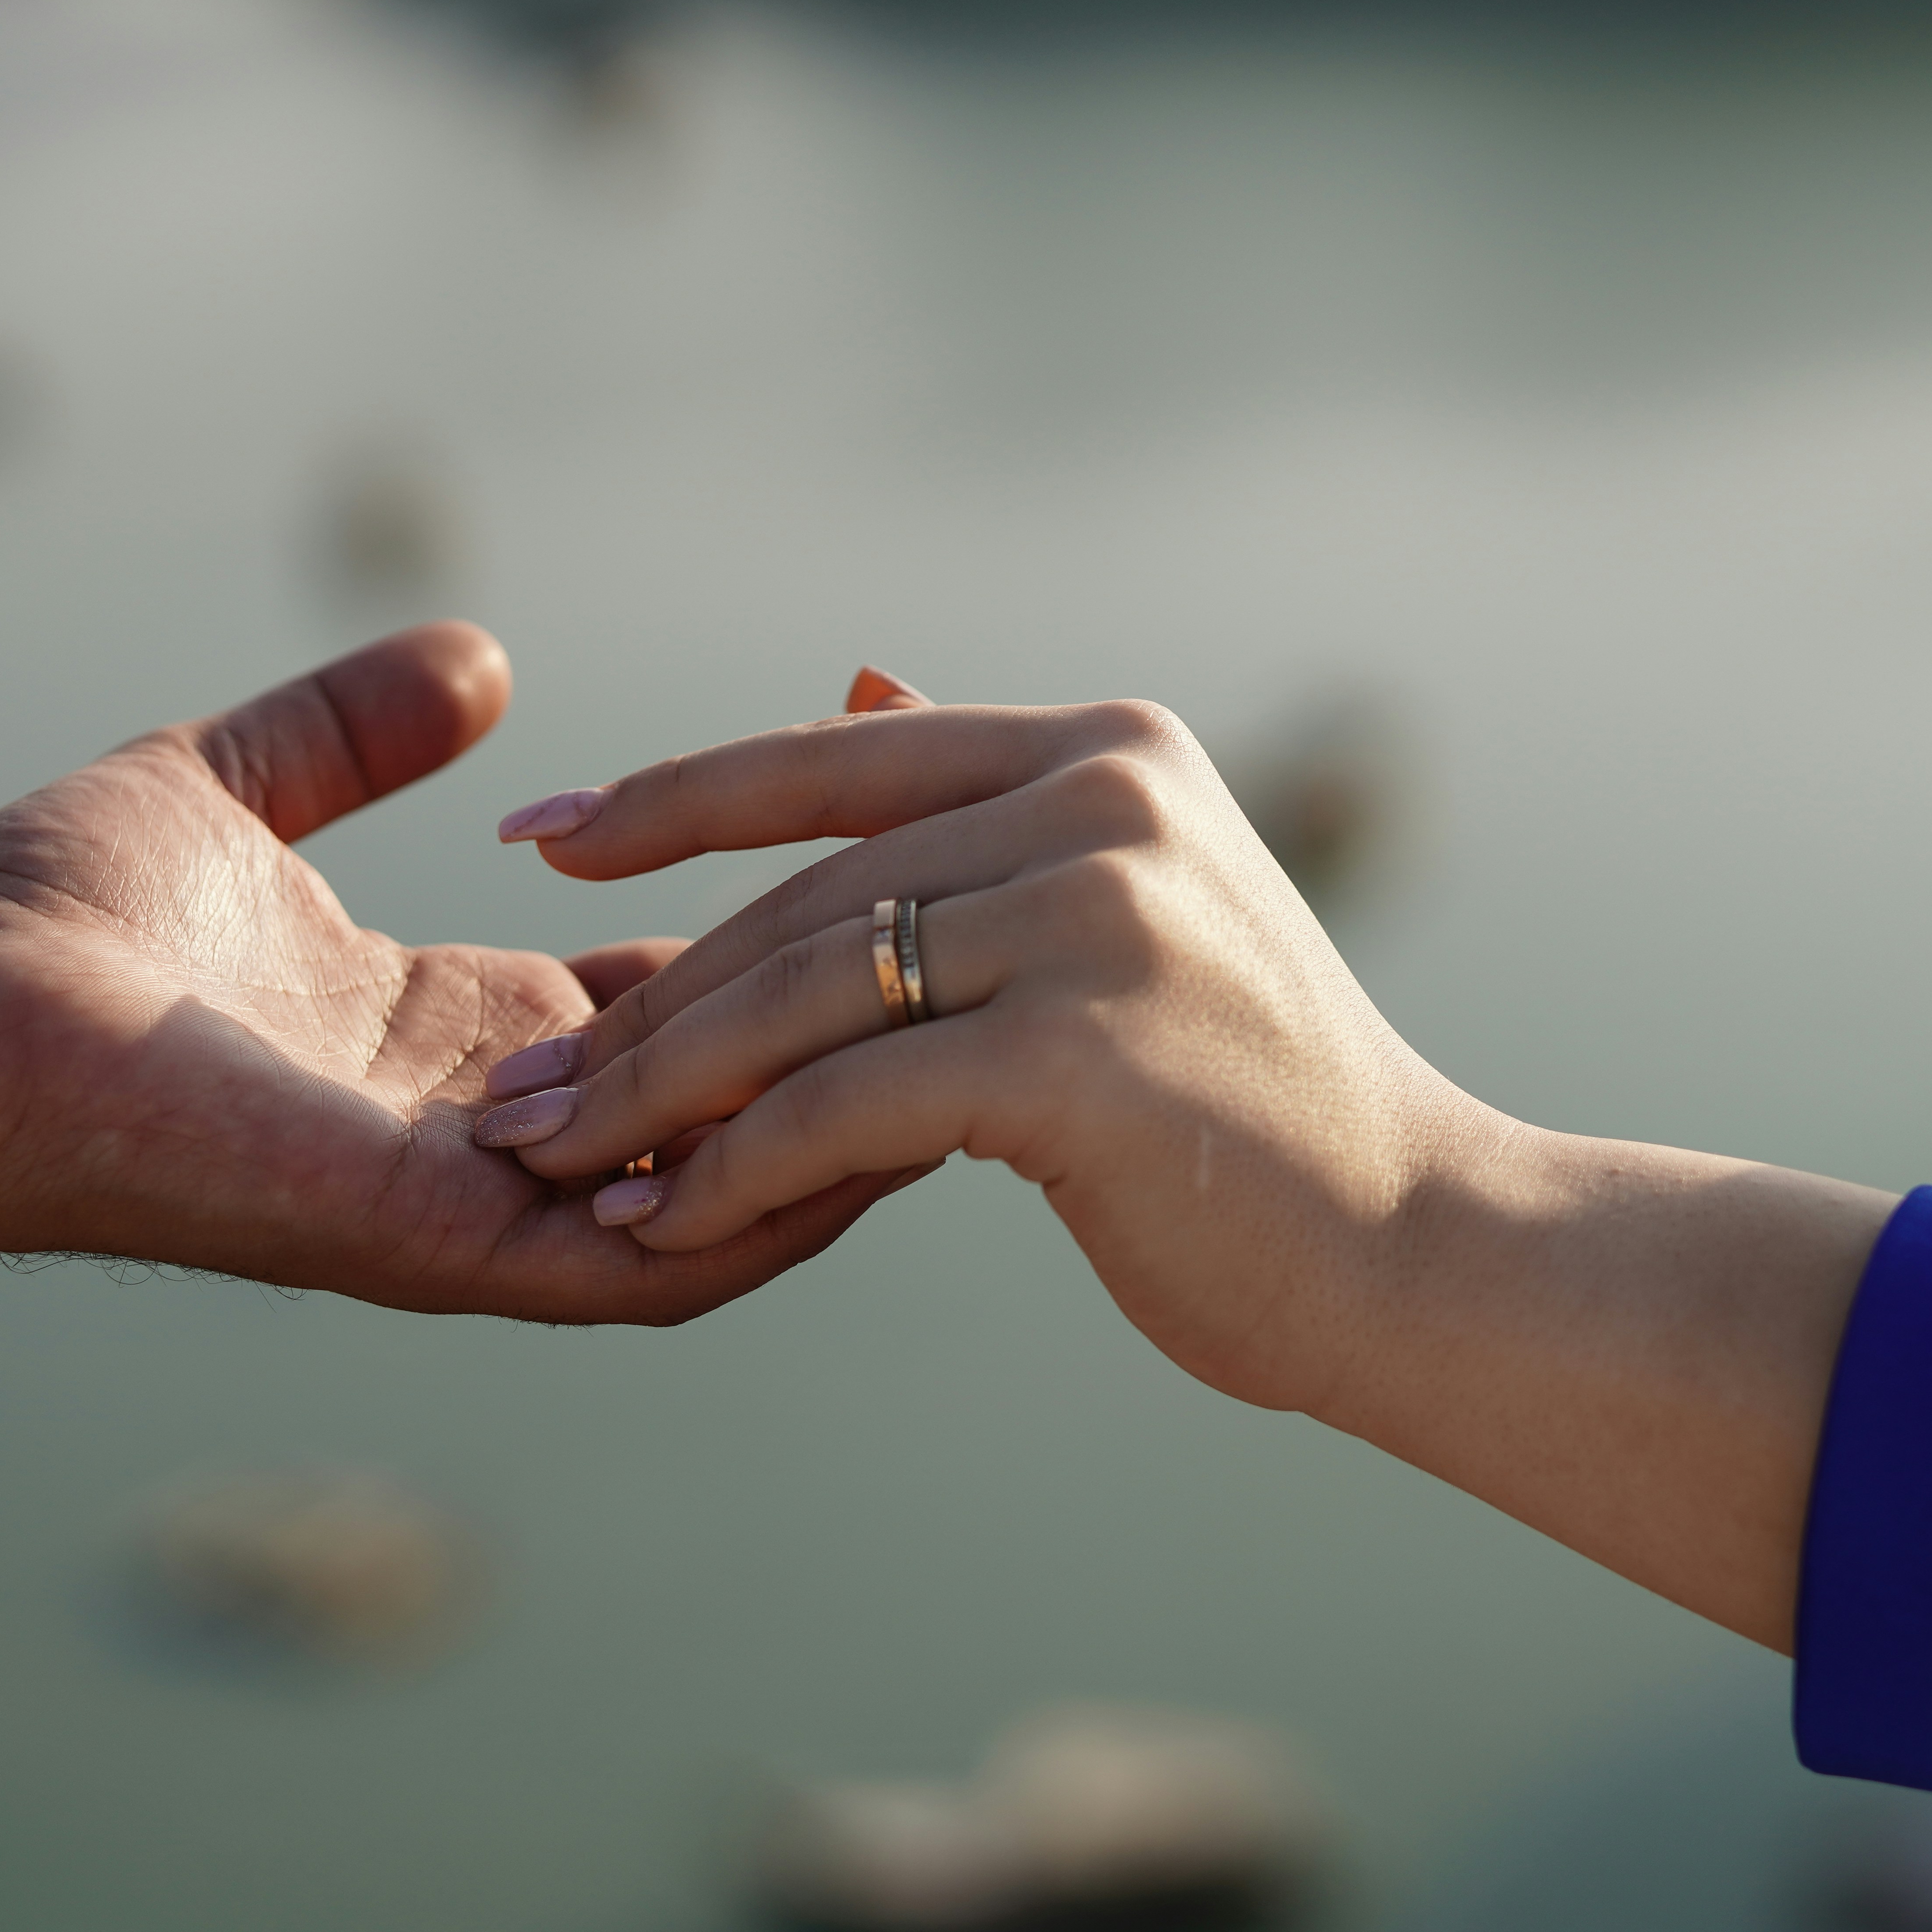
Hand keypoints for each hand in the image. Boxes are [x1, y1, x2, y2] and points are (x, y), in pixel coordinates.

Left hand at [0, 624, 896, 1320]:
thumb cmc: (42, 925)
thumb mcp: (231, 788)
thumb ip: (349, 730)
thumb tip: (476, 659)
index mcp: (449, 1039)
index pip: (669, 1008)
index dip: (780, 939)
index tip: (887, 860)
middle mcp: (481, 1135)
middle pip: (716, 1104)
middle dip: (843, 1038)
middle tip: (978, 958)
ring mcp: (470, 1208)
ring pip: (713, 1205)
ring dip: (835, 1147)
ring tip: (969, 1073)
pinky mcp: (443, 1243)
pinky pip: (645, 1264)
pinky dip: (755, 1222)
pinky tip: (862, 1159)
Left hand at [462, 667, 1893, 1646]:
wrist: (1411, 1245)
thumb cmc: (1253, 1104)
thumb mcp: (1127, 908)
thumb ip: (991, 806)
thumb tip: (859, 686)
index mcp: (1107, 754)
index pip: (834, 760)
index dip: (671, 798)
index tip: (537, 835)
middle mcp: (1103, 809)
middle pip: (806, 903)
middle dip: (646, 1003)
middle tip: (520, 1087)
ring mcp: (1095, 925)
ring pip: (806, 1004)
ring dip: (662, 1096)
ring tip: (556, 1162)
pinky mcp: (1073, 1059)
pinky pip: (846, 1110)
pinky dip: (739, 1172)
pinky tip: (664, 1222)